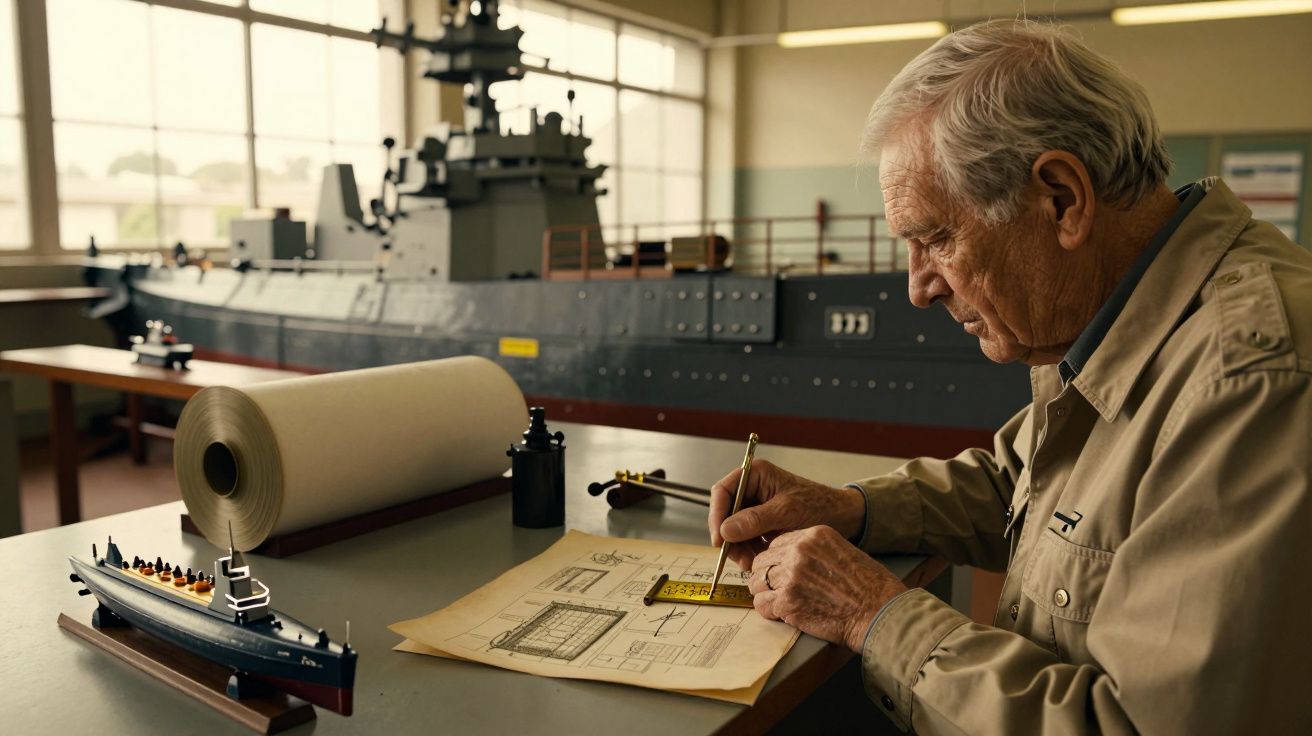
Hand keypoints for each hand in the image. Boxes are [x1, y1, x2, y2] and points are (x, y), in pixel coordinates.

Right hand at [708, 459, 864, 570]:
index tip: (719, 539)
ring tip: (752, 562)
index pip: (723, 492)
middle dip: (730, 538)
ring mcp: (755, 507)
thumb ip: (755, 520)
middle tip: (739, 558)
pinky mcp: (761, 524)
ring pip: (733, 530)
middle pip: (725, 513)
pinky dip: (748, 551)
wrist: (843, 519)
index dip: (716, 515)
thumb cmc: (820, 505)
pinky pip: (745, 538)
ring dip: (739, 548)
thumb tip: (725, 530)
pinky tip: (759, 559)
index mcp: (755, 475)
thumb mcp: (787, 512)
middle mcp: (752, 489)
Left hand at [747, 525, 907, 652]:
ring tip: (781, 603)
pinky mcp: (787, 602)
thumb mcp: (841, 551)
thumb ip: (813, 551)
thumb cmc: (867, 586)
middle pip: (762, 561)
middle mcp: (799, 551)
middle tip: (776, 590)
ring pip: (757, 582)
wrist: (878, 611)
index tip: (779, 573)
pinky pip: (762, 605)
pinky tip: (784, 614)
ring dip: (765, 594)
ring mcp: (791, 576)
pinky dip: (769, 612)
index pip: (775, 544)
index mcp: (813, 535)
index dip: (775, 561)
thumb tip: (788, 560)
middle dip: (766, 577)